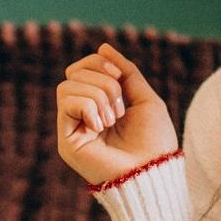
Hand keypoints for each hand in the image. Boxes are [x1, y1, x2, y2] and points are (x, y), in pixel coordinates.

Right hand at [54, 42, 179, 186]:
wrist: (153, 173)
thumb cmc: (154, 141)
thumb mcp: (144, 98)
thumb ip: (125, 72)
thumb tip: (103, 47)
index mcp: (98, 106)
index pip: (81, 69)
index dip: (99, 64)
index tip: (119, 77)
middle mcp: (81, 116)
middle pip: (73, 74)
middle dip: (102, 82)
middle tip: (119, 107)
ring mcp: (71, 128)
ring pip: (68, 86)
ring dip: (98, 96)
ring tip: (112, 119)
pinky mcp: (66, 141)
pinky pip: (67, 102)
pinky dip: (89, 106)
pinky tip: (101, 127)